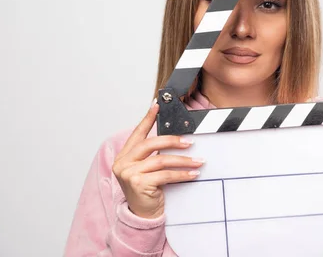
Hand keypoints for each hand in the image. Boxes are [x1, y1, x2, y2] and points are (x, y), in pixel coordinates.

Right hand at [112, 99, 204, 218]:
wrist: (141, 216)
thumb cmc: (146, 191)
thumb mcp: (145, 170)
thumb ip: (151, 155)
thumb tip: (173, 139)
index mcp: (124, 156)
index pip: (137, 134)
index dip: (147, 119)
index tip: (157, 106)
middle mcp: (123, 163)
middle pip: (150, 144)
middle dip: (172, 141)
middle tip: (190, 142)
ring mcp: (129, 174)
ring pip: (161, 160)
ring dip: (183, 160)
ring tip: (198, 161)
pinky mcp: (139, 184)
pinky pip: (166, 175)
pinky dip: (182, 174)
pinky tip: (193, 174)